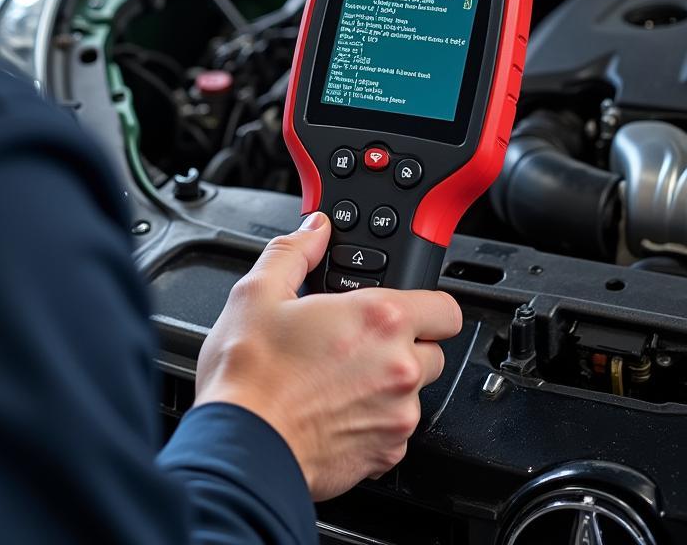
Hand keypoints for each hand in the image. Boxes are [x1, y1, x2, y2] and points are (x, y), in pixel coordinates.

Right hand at [194, 211, 462, 499]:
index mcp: (379, 318)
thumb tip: (315, 230)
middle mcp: (400, 367)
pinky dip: (372, 423)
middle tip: (357, 343)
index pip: (446, 307)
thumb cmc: (248, 374)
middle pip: (433, 351)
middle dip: (403, 345)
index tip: (403, 309)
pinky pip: (394, 432)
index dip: (426, 305)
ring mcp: (397, 416)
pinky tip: (333, 411)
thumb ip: (296, 250)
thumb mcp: (259, 291)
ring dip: (387, 385)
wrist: (240, 446)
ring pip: (413, 393)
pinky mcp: (385, 455)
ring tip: (336, 380)